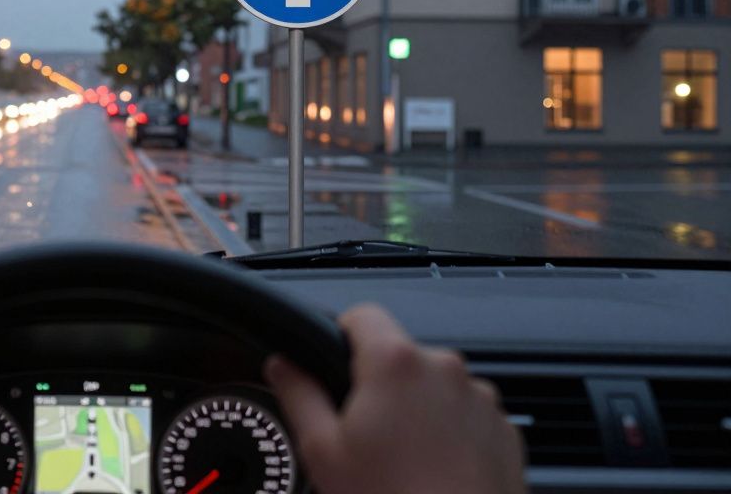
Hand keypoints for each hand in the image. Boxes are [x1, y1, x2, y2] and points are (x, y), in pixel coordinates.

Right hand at [264, 304, 524, 493]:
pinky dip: (448, 433)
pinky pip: (465, 415)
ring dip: (416, 409)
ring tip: (400, 459)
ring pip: (433, 386)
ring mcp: (481, 399)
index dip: (340, 335)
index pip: (362, 314)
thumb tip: (282, 365)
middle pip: (399, 355)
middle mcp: (445, 369)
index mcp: (396, 364)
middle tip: (361, 433)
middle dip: (378, 384)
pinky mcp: (504, 430)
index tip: (332, 362)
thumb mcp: (323, 451)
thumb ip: (298, 394)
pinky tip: (431, 470)